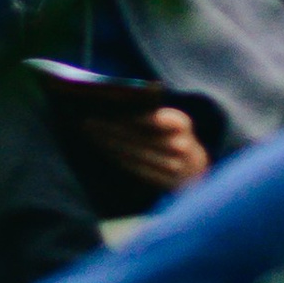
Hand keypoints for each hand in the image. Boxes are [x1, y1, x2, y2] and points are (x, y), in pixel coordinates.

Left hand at [74, 103, 210, 194]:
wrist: (195, 168)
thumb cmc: (174, 136)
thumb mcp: (171, 121)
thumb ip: (151, 112)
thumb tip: (115, 101)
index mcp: (181, 123)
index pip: (152, 118)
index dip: (128, 116)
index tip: (104, 109)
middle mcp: (181, 146)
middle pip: (138, 136)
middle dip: (111, 128)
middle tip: (88, 120)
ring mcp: (174, 167)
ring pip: (133, 153)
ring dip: (109, 143)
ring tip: (90, 133)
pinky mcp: (163, 182)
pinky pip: (135, 168)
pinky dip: (116, 157)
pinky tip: (102, 148)